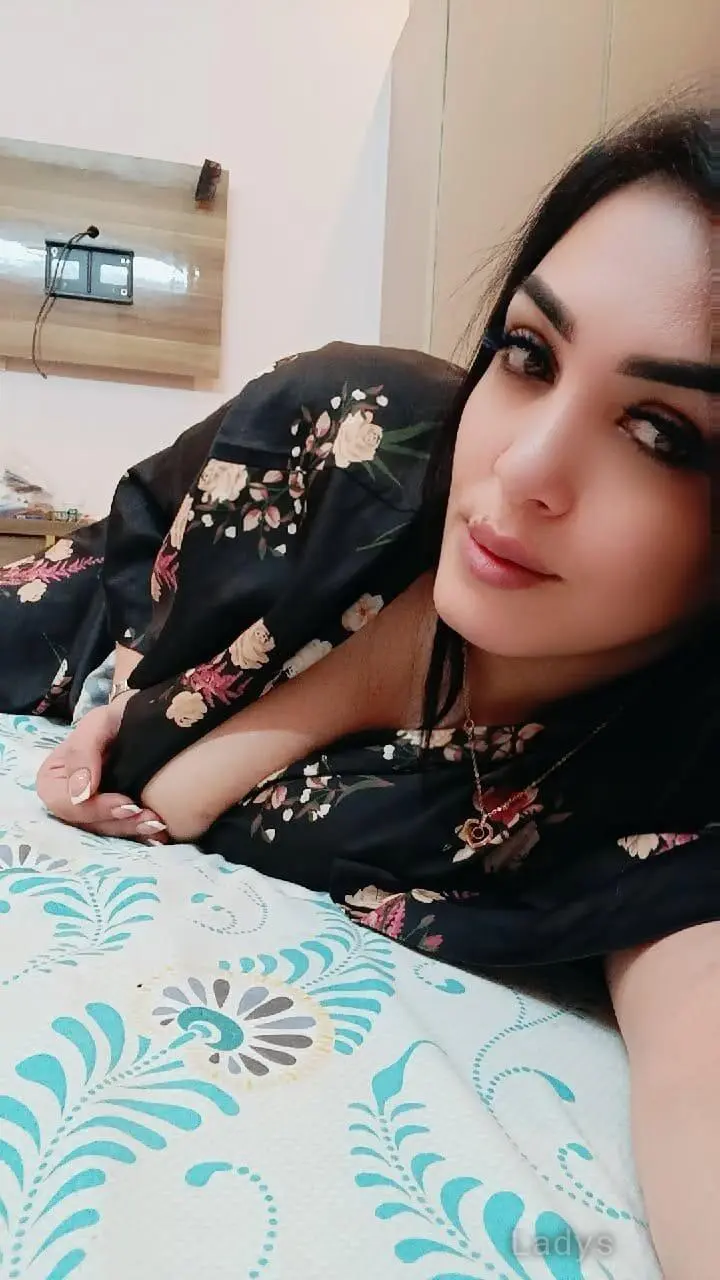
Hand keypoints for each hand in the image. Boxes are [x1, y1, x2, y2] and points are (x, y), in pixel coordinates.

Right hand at [35, 698, 168, 843]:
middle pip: (85, 824)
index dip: (90, 808)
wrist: (150, 723)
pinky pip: (124, 834)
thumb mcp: (100, 722)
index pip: (62, 803)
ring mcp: (94, 811)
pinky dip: (142, 836)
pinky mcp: (116, 818)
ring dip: (132, 830)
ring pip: (106, 832)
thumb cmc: (119, 718)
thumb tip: (80, 793)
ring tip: (158, 822)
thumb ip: (83, 750)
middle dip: (117, 823)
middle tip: (149, 816)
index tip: (124, 802)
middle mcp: (71, 798)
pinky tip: (161, 834)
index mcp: (56, 776)